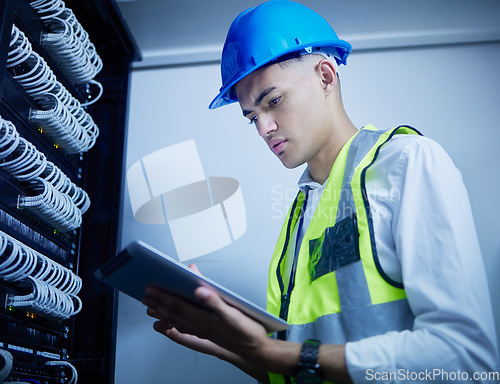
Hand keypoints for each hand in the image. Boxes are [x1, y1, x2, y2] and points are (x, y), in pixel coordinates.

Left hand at [142, 264, 270, 363]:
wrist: (256, 349)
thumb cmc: (246, 330)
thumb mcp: (233, 312)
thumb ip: (215, 300)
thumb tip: (199, 289)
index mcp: (205, 319)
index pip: (179, 305)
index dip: (164, 296)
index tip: (152, 288)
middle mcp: (200, 327)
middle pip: (174, 314)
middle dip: (159, 304)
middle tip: (146, 296)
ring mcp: (202, 333)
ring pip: (177, 323)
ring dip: (163, 315)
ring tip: (151, 309)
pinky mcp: (207, 337)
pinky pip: (185, 334)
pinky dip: (173, 330)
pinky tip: (167, 329)